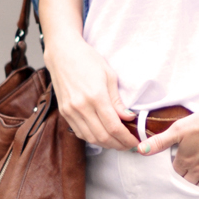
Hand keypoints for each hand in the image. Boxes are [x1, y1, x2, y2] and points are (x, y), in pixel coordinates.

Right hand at [44, 35, 138, 150]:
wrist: (63, 53)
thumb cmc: (88, 60)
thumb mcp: (109, 75)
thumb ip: (117, 100)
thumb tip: (128, 118)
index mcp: (96, 96)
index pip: (113, 127)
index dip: (126, 138)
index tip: (135, 140)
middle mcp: (81, 107)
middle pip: (102, 137)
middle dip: (118, 144)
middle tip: (129, 145)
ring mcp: (70, 111)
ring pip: (90, 138)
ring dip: (106, 144)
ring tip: (118, 142)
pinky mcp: (64, 112)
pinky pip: (80, 132)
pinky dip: (92, 138)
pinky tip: (102, 135)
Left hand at [137, 106, 198, 183]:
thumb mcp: (179, 128)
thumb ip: (160, 141)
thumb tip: (140, 150)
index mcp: (185, 161)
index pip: (176, 169)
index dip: (176, 161)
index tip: (179, 154)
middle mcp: (198, 170)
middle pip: (188, 179)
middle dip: (186, 172)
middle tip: (188, 162)